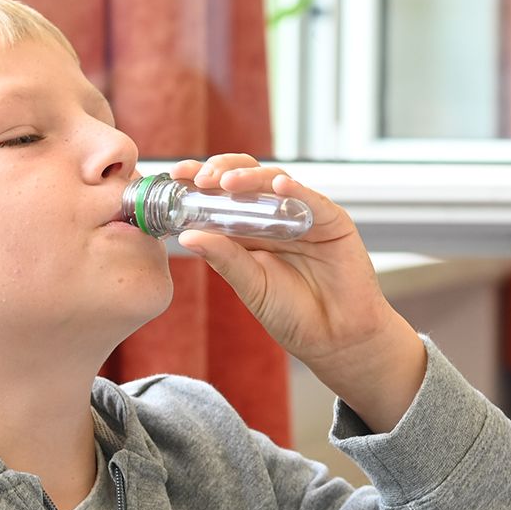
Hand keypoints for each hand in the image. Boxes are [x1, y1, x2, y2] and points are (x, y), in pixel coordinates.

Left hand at [169, 154, 394, 368]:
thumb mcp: (250, 285)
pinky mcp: (333, 222)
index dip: (200, 182)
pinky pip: (313, 200)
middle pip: (247, 178)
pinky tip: (280, 186)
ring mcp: (304, 215)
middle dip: (221, 171)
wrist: (334, 338)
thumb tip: (186, 236)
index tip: (177, 176)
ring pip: (276, 182)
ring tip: (228, 182)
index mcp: (251, 230)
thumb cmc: (292, 314)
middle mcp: (276, 216)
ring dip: (250, 178)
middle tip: (201, 178)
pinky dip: (296, 190)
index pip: (222, 195)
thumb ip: (224, 259)